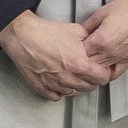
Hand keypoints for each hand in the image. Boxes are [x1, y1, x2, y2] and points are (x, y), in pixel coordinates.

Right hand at [0, 11, 115, 101]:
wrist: (23, 36)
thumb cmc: (47, 32)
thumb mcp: (76, 31)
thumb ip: (91, 41)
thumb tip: (99, 46)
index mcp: (79, 64)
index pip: (102, 79)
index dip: (104, 73)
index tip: (101, 69)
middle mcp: (68, 78)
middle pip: (89, 87)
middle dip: (91, 79)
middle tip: (87, 71)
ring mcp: (54, 84)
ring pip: (73, 93)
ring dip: (75, 85)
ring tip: (72, 74)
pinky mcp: (41, 87)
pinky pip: (56, 96)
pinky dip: (59, 91)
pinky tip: (59, 81)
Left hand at [80, 0, 127, 75]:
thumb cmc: (126, 8)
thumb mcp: (100, 13)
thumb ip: (86, 27)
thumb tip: (77, 36)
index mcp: (100, 40)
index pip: (80, 52)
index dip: (75, 49)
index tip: (74, 45)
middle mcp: (110, 53)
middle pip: (88, 64)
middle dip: (82, 60)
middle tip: (80, 53)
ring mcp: (120, 58)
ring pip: (99, 71)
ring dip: (93, 67)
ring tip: (89, 60)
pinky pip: (114, 74)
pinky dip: (106, 74)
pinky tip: (102, 69)